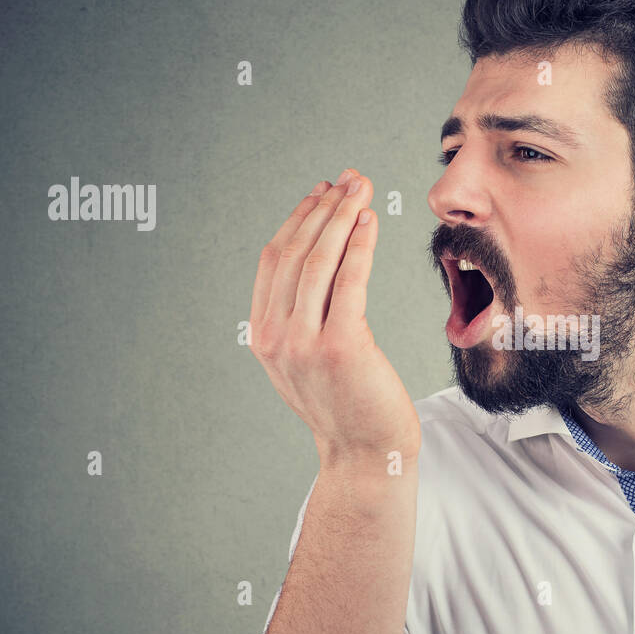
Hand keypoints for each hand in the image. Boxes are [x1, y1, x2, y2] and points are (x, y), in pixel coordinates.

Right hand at [249, 170, 420, 470]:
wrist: (366, 455)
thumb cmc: (351, 404)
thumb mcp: (313, 358)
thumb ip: (307, 315)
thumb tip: (325, 257)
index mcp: (264, 335)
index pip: (274, 260)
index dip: (299, 218)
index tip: (324, 191)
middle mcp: (276, 337)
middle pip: (294, 253)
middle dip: (323, 208)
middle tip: (349, 178)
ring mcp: (304, 344)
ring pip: (318, 262)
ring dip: (341, 217)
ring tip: (361, 188)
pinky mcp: (340, 348)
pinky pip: (349, 282)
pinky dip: (359, 246)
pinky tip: (370, 222)